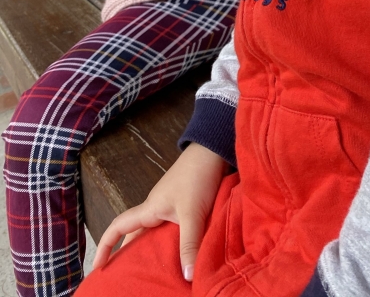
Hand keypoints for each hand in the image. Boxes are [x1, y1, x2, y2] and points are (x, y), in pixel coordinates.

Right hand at [93, 142, 227, 280]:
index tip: (96, 268)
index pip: (118, 227)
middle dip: (127, 255)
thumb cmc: (197, 176)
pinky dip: (170, 242)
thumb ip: (189, 244)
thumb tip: (187, 277)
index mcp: (150, 209)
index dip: (104, 246)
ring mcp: (170, 205)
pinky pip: (170, 228)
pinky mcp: (184, 204)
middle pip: (135, 234)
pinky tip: (180, 254)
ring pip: (153, 232)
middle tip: (125, 278)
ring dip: (151, 250)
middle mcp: (155, 208)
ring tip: (153, 273)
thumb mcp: (193, 213)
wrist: (213, 150)